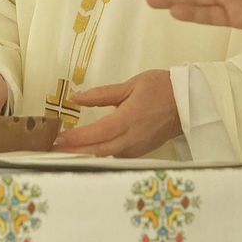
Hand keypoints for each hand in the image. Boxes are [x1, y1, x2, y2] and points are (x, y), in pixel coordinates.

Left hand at [54, 69, 182, 156]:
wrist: (190, 102)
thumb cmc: (161, 88)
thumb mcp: (131, 85)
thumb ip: (102, 95)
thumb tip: (77, 98)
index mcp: (128, 120)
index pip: (96, 133)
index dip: (75, 138)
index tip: (56, 139)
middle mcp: (131, 139)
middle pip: (97, 151)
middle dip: (73, 153)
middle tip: (51, 152)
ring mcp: (136, 148)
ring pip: (106, 157)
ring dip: (84, 156)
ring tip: (63, 154)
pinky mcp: (140, 152)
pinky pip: (115, 156)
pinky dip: (98, 156)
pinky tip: (86, 153)